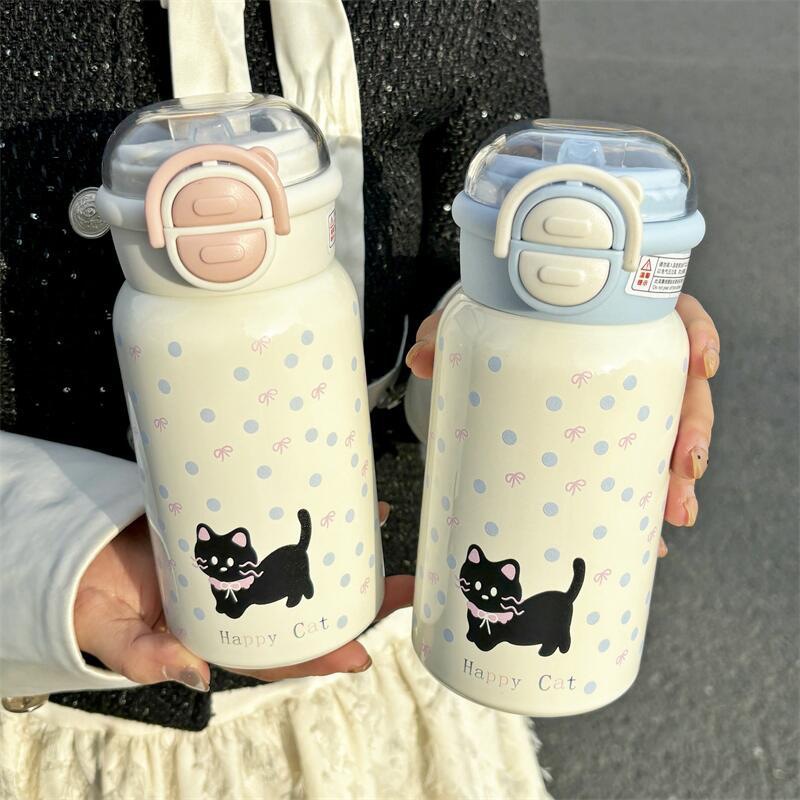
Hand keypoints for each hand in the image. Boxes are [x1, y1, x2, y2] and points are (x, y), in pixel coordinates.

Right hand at [75, 502, 409, 690]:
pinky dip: (304, 515)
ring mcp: (239, 562)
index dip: (318, 655)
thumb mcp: (111, 631)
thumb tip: (194, 674)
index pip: (275, 653)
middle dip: (356, 600)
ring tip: (379, 527)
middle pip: (305, 607)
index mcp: (217, 632)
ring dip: (342, 550)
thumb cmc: (91, 599)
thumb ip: (144, 655)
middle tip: (402, 587)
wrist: (78, 550)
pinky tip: (334, 498)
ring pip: (299, 564)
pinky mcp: (232, 526)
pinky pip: (274, 523)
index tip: (361, 655)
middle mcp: (239, 600)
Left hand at [405, 293, 719, 555]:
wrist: (496, 347)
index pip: (674, 316)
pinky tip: (647, 536)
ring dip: (677, 477)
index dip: (698, 337)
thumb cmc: (504, 326)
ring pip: (670, 435)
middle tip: (683, 467)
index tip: (701, 364)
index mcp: (617, 318)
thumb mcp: (481, 322)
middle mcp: (632, 360)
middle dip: (692, 430)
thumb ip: (449, 332)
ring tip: (673, 513)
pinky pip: (639, 469)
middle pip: (683, 388)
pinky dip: (643, 504)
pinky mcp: (612, 439)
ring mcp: (627, 403)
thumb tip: (422, 360)